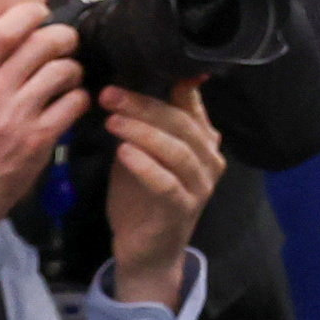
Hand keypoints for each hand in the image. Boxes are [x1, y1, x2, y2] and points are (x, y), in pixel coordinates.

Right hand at [0, 4, 86, 230]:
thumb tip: (3, 44)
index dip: (27, 13)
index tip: (38, 12)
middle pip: (41, 44)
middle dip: (61, 37)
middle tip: (64, 43)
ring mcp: (17, 117)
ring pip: (63, 70)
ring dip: (72, 68)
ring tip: (67, 76)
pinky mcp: (39, 140)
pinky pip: (74, 103)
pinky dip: (79, 98)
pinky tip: (70, 103)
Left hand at [100, 79, 221, 310]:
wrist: (147, 252)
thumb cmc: (142, 199)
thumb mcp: (143, 153)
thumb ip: (143, 125)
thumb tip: (123, 83)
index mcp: (202, 140)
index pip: (191, 102)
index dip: (167, 82)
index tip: (134, 67)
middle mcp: (209, 159)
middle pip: (181, 123)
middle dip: (144, 105)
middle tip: (110, 94)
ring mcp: (200, 186)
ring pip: (177, 150)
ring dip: (143, 132)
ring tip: (113, 120)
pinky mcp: (183, 210)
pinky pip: (167, 183)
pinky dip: (145, 166)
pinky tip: (123, 152)